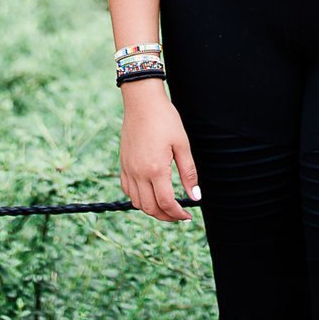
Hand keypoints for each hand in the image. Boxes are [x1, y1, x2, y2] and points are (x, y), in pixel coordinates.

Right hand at [119, 85, 199, 221]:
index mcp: (155, 170)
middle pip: (150, 208)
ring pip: (137, 202)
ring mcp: (128, 170)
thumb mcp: (182, 145)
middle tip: (180, 216)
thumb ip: (189, 173)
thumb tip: (196, 196)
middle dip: (166, 216)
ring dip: (152, 209)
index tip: (188, 217)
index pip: (166, 203)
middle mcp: (138, 174)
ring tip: (167, 207)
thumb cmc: (165, 120)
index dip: (178, 214)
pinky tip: (150, 194)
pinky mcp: (122, 165)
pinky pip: (128, 191)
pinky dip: (139, 199)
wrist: (142, 103)